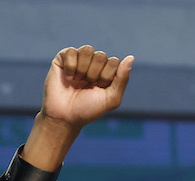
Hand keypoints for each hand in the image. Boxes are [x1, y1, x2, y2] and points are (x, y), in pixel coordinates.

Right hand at [22, 46, 132, 171]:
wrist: (64, 117)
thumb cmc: (88, 110)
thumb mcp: (111, 99)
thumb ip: (122, 79)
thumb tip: (131, 57)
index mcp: (106, 72)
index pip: (114, 62)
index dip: (107, 77)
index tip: (99, 89)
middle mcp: (93, 63)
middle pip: (101, 55)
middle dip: (95, 74)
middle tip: (86, 86)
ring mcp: (79, 59)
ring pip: (88, 50)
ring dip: (83, 69)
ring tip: (77, 81)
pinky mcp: (63, 58)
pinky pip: (71, 51)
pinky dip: (71, 67)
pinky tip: (67, 77)